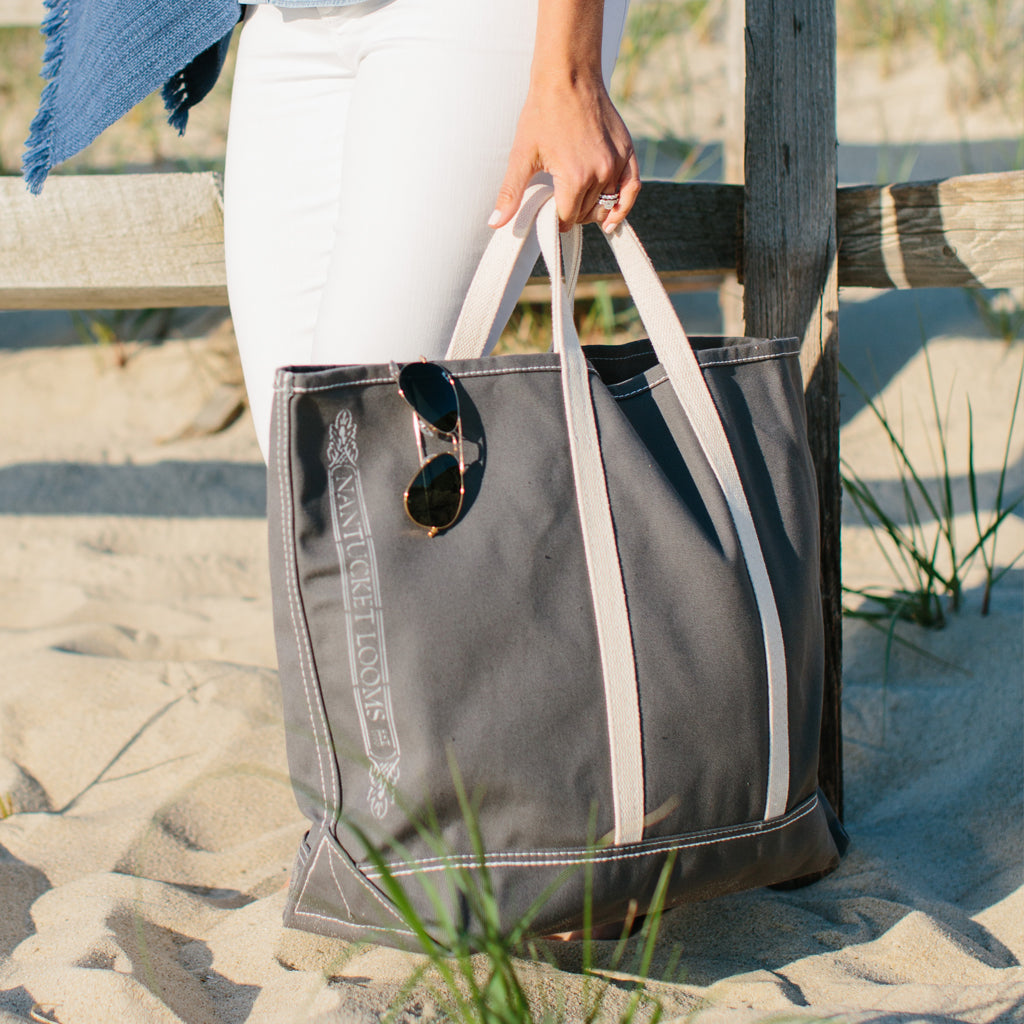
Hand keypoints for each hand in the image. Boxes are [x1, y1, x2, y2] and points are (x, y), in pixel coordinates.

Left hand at [488, 70, 639, 234]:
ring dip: (592, 209)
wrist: (568, 76)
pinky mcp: (627, 151)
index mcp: (574, 177)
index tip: (548, 213)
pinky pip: (631, 188)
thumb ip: (510, 193)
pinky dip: (623, 205)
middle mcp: (600, 173)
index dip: (555, 220)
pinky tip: (612, 219)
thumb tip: (496, 223)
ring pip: (606, 204)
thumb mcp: (521, 154)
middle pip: (586, 213)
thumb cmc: (543, 112)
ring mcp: (617, 162)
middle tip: (560, 202)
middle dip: (572, 213)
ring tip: (578, 203)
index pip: (567, 218)